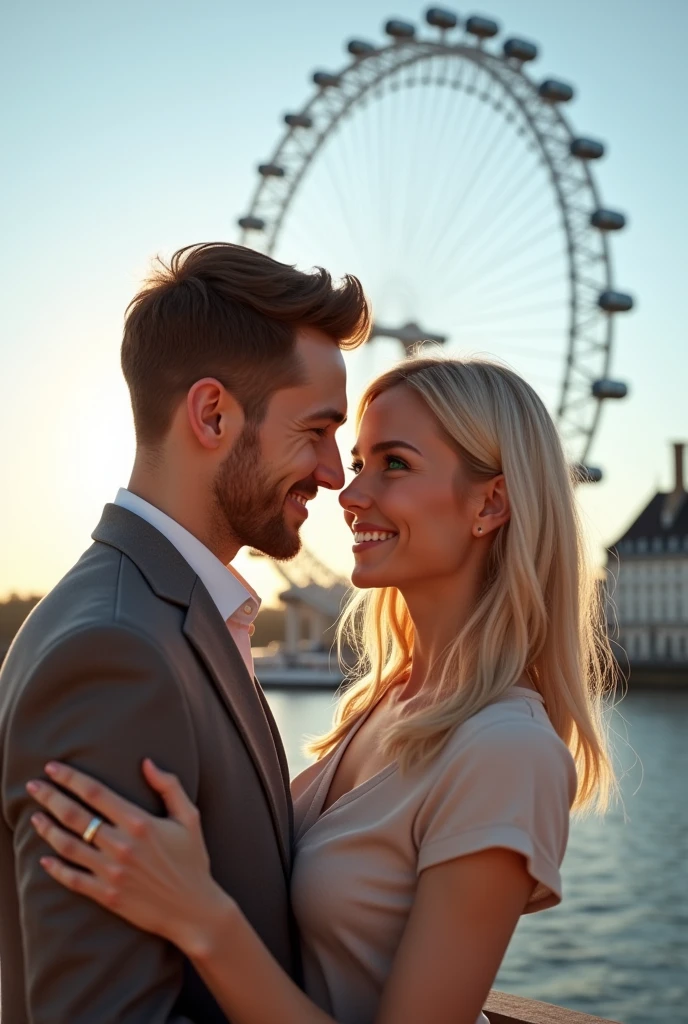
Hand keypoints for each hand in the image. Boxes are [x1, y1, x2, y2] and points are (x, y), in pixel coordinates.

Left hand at [26, 759, 231, 954]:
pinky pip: (73, 879)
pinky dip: (56, 869)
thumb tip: (147, 762)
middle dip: (50, 797)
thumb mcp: (189, 817)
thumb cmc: (192, 860)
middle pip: (75, 816)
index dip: (70, 778)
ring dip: (48, 830)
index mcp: (139, 822)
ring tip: (35, 818)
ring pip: (68, 846)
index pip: (95, 793)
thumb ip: (169, 786)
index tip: (52, 768)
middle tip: (32, 787)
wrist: (194, 909)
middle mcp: (121, 845)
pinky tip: (44, 859)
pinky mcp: (107, 895)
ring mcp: (111, 872)